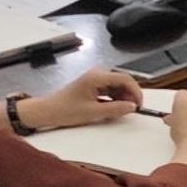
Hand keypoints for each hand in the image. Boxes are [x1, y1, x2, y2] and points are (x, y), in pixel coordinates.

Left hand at [13, 69, 143, 132]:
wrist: (47, 111)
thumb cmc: (65, 110)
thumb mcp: (93, 112)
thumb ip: (115, 109)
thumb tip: (132, 107)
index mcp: (96, 77)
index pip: (124, 79)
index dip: (135, 91)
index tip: (139, 105)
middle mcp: (97, 74)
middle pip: (123, 80)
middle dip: (130, 94)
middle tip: (133, 109)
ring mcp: (95, 79)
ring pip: (118, 85)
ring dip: (123, 97)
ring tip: (122, 110)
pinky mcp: (93, 85)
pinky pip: (111, 89)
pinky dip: (116, 98)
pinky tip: (114, 108)